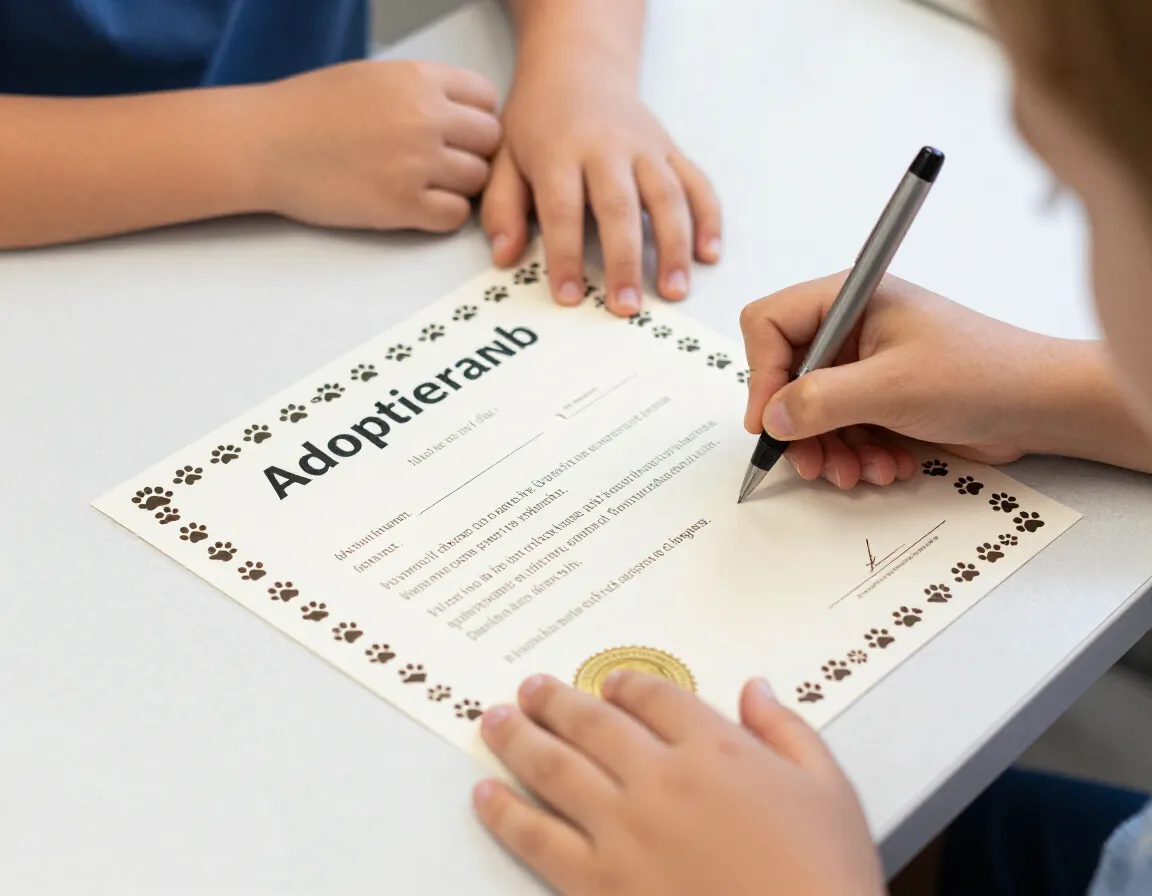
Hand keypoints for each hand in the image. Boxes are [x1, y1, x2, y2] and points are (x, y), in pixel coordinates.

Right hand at [256, 60, 500, 232]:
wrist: (264, 144)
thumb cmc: (310, 111)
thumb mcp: (374, 77)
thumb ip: (423, 90)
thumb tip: (464, 112)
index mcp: (418, 79)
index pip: (486, 98)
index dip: (475, 118)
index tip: (457, 131)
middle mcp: (424, 117)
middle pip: (490, 140)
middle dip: (472, 152)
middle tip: (443, 162)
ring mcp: (416, 163)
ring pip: (477, 180)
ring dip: (458, 186)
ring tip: (423, 183)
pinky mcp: (403, 205)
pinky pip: (455, 216)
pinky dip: (442, 215)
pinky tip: (416, 205)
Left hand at [473, 673, 883, 895]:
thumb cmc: (825, 877)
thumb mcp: (829, 790)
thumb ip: (788, 731)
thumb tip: (757, 690)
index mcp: (716, 750)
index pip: (655, 698)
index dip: (625, 685)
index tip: (609, 684)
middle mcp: (660, 779)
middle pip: (592, 723)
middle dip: (556, 700)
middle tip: (531, 687)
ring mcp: (623, 831)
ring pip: (554, 768)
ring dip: (518, 738)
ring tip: (495, 720)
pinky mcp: (598, 883)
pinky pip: (537, 838)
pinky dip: (505, 812)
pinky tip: (486, 796)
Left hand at [481, 58, 720, 315]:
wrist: (578, 64)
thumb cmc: (538, 120)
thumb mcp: (505, 156)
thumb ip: (502, 207)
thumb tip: (503, 257)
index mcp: (560, 150)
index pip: (562, 209)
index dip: (566, 256)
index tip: (569, 297)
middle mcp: (607, 146)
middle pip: (619, 206)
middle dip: (625, 261)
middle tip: (626, 307)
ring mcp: (645, 147)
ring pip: (667, 197)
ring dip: (674, 246)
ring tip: (674, 291)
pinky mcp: (671, 150)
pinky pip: (696, 184)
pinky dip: (708, 219)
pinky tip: (708, 256)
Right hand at [739, 273, 1091, 488]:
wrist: (1042, 407)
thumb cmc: (981, 374)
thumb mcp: (892, 387)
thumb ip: (821, 400)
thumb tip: (770, 417)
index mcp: (848, 299)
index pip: (769, 324)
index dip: (762, 374)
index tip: (769, 421)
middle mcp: (850, 328)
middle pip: (786, 376)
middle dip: (799, 427)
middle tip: (812, 462)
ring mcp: (865, 365)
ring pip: (812, 412)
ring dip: (830, 450)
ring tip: (859, 472)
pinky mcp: (881, 399)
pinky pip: (843, 430)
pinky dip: (857, 454)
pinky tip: (887, 465)